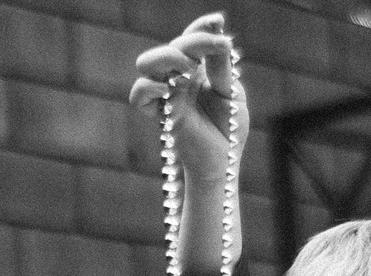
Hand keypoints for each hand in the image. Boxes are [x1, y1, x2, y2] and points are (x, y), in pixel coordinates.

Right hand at [130, 14, 250, 184]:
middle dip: (194, 42)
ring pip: (147, 62)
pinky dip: (150, 87)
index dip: (201, 27)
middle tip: (217, 47)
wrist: (223, 160)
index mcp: (196, 69)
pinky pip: (139, 93)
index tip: (218, 20)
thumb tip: (221, 39)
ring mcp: (166, 93)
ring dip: (168, 57)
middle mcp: (177, 77)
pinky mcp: (158, 113)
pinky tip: (169, 88)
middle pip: (172, 46)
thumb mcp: (231, 93)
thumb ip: (222, 68)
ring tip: (191, 69)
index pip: (191, 40)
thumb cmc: (228, 128)